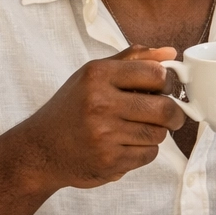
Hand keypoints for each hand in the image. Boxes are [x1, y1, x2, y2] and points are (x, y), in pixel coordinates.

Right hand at [15, 45, 183, 191]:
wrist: (40, 150)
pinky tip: (125, 145)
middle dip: (174, 114)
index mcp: (98, 75)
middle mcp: (100, 103)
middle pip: (164, 108)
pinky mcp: (109, 161)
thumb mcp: (93, 75)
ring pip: (159, 134)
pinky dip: (144, 151)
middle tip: (171, 116)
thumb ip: (133, 60)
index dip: (167, 82)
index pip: (156, 73)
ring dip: (156, 133)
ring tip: (137, 129)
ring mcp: (104, 135)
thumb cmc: (71, 109)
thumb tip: (170, 53)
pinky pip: (148, 155)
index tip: (164, 89)